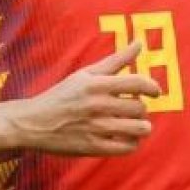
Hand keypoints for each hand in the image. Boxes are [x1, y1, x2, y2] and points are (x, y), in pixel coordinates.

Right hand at [11, 41, 160, 155]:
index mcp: (97, 84)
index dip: (152, 87)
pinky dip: (132, 142)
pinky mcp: (94, 148)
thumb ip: (117, 60)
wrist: (34, 122)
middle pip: (140, 107)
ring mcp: (96, 128)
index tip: (155, 92)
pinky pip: (127, 147)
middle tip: (132, 108)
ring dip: (141, 126)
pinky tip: (125, 137)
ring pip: (138, 129)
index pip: (137, 83)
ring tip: (133, 123)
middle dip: (141, 108)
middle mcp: (98, 105)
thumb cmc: (63, 94)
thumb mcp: (87, 74)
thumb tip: (140, 42)